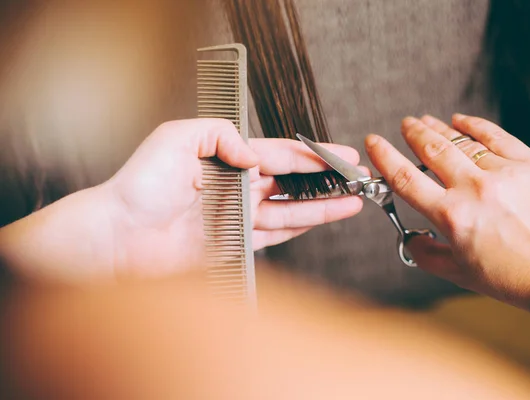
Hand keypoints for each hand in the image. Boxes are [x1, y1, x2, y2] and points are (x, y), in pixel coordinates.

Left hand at [0, 119, 361, 280]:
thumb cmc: (138, 186)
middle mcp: (235, 187)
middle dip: (325, 180)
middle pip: (290, 182)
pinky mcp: (234, 244)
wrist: (118, 237)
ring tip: (351, 202)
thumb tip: (254, 155)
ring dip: (321, 206)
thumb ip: (219, 134)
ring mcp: (236, 217)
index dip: (312, 154)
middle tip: (355, 179)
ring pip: (289, 210)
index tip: (342, 154)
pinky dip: (299, 228)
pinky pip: (274, 235)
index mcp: (224, 158)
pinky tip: (319, 220)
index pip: (278, 154)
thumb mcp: (176, 138)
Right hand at [365, 114, 529, 308]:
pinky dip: (474, 125)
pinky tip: (461, 120)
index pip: (406, 179)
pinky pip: (496, 136)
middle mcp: (474, 189)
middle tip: (404, 125)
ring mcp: (503, 172)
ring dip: (438, 128)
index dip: (385, 156)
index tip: (374, 142)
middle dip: (413, 133)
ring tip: (425, 120)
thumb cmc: (519, 278)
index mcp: (453, 217)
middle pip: (432, 150)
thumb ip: (428, 255)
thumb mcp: (462, 274)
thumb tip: (411, 240)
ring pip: (461, 140)